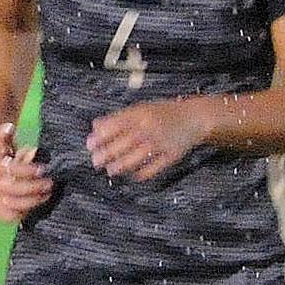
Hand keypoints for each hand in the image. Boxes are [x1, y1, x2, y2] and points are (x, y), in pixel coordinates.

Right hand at [0, 123, 54, 223]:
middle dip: (33, 186)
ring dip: (32, 200)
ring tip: (46, 194)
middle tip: (50, 183)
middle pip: (10, 188)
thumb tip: (9, 128)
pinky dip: (24, 211)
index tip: (43, 169)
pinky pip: (9, 216)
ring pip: (10, 203)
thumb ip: (3, 134)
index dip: (27, 170)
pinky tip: (36, 203)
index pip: (7, 169)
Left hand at [90, 99, 208, 181]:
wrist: (194, 117)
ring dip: (120, 166)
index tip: (90, 145)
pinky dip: (142, 173)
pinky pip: (154, 168)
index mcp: (140, 115)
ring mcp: (160, 142)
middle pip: (122, 144)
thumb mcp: (141, 108)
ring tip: (111, 170)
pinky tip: (134, 176)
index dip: (100, 137)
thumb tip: (95, 127)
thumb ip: (119, 117)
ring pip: (136, 158)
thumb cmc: (164, 112)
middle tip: (96, 161)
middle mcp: (149, 128)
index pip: (115, 126)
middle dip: (106, 154)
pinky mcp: (171, 155)